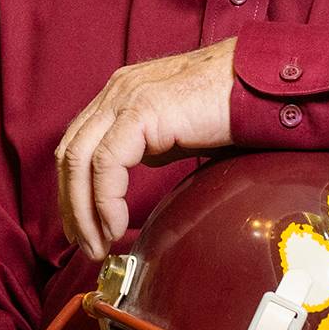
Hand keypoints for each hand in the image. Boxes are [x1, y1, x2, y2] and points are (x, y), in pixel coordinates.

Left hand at [55, 39, 238, 259]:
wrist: (258, 86)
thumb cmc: (229, 107)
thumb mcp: (175, 133)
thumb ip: (149, 148)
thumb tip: (127, 181)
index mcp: (120, 94)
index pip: (77, 145)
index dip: (73, 189)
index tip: (83, 225)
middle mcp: (116, 92)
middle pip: (69, 153)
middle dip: (71, 205)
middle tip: (85, 243)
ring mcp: (125, 97)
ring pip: (79, 159)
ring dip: (83, 210)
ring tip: (98, 242)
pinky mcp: (141, 111)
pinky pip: (107, 162)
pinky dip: (105, 199)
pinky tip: (116, 225)